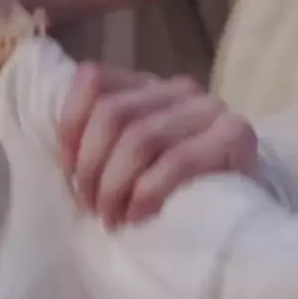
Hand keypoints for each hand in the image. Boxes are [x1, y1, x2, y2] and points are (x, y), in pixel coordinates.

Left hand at [57, 63, 258, 227]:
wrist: (240, 213)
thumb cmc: (173, 189)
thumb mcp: (129, 161)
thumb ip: (101, 143)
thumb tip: (56, 156)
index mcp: (145, 86)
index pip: (94, 80)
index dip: (70, 125)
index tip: (65, 171)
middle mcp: (178, 88)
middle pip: (113, 112)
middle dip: (91, 165)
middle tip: (90, 206)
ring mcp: (209, 109)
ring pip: (141, 137)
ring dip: (116, 185)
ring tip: (112, 218)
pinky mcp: (236, 136)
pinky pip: (178, 160)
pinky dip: (148, 192)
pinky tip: (138, 216)